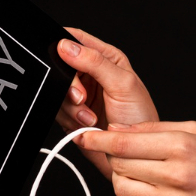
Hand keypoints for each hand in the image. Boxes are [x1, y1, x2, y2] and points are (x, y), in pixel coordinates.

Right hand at [55, 28, 157, 176]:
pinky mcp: (72, 113)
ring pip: (56, 90)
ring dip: (71, 107)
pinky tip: (86, 125)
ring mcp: (81, 93)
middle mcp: (91, 73)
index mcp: (106, 57)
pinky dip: (68, 119)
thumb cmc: (140, 118)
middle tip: (82, 98)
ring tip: (90, 117)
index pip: (76, 39)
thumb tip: (67, 45)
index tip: (62, 61)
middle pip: (61, 67)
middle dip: (70, 86)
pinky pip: (56, 109)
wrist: (134, 156)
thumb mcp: (122, 84)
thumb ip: (95, 62)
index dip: (64, 46)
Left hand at [75, 121, 195, 195]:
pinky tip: (143, 193)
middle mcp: (177, 175)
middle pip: (120, 166)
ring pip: (123, 190)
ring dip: (121, 180)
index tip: (85, 137)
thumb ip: (154, 128)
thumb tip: (117, 129)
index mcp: (182, 146)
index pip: (125, 143)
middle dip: (114, 158)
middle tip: (125, 155)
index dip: (99, 140)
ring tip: (136, 174)